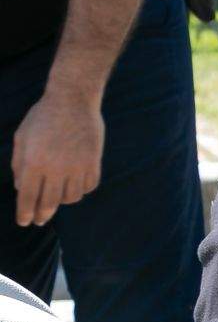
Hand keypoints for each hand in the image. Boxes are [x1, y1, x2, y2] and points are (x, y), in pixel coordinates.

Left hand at [11, 89, 103, 225]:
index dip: (24, 213)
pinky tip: (74, 184)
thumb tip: (21, 188)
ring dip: (62, 200)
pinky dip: (81, 189)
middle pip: (49, 203)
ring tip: (57, 196)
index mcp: (34, 162)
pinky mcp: (94, 161)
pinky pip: (89, 186)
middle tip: (39, 221)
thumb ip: (19, 165)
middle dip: (42, 215)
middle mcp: (56, 167)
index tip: (24, 222)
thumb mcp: (22, 138)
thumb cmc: (43, 117)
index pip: (27, 197)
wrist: (72, 99)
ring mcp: (77, 165)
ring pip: (71, 197)